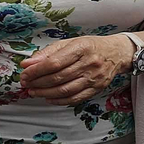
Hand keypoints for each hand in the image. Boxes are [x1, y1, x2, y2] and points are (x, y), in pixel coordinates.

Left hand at [19, 36, 133, 104]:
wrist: (118, 53)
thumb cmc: (91, 46)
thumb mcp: (70, 43)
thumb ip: (48, 53)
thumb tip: (27, 64)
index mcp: (81, 48)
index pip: (54, 62)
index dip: (36, 70)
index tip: (25, 73)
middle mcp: (89, 63)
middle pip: (57, 77)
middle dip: (37, 82)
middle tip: (26, 83)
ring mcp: (94, 77)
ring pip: (65, 90)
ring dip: (45, 93)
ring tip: (34, 92)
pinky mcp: (97, 88)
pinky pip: (75, 98)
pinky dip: (59, 100)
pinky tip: (49, 98)